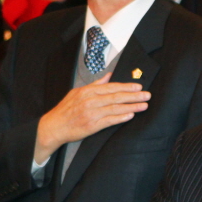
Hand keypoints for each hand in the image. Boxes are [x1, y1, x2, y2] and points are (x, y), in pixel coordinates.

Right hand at [34, 73, 149, 164]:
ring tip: (144, 105)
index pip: (111, 87)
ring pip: (115, 108)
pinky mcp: (91, 125)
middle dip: (133, 96)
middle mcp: (89, 101)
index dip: (126, 87)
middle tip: (147, 95)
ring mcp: (91, 113)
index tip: (138, 87)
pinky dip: (121, 117)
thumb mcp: (77, 92)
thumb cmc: (66, 110)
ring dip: (131, 106)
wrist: (54, 126)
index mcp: (87, 91)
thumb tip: (109, 75)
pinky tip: (131, 115)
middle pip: (116, 97)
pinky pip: (109, 120)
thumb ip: (95, 84)